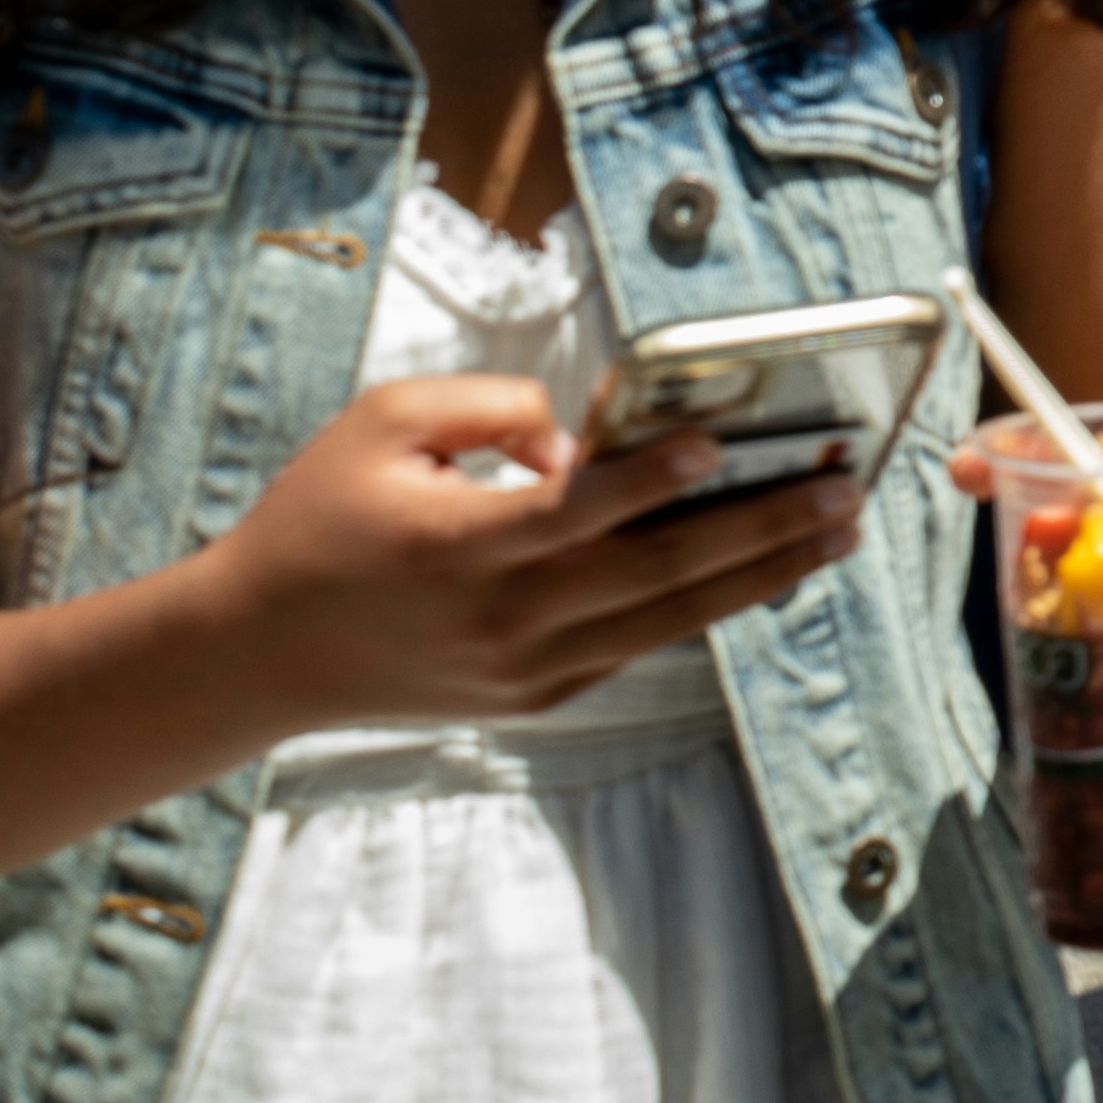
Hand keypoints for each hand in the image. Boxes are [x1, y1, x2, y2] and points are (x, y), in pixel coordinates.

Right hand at [207, 370, 865, 729]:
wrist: (261, 651)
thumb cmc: (321, 518)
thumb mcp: (382, 424)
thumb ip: (490, 407)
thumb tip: (580, 440)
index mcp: (459, 546)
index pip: (576, 514)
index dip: (651, 479)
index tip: (718, 443)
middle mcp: (501, 618)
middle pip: (653, 574)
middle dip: (759, 529)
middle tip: (840, 489)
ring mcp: (524, 668)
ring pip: (666, 620)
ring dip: (760, 574)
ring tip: (836, 531)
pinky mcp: (536, 694)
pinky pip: (638, 645)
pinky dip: (705, 608)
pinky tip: (767, 570)